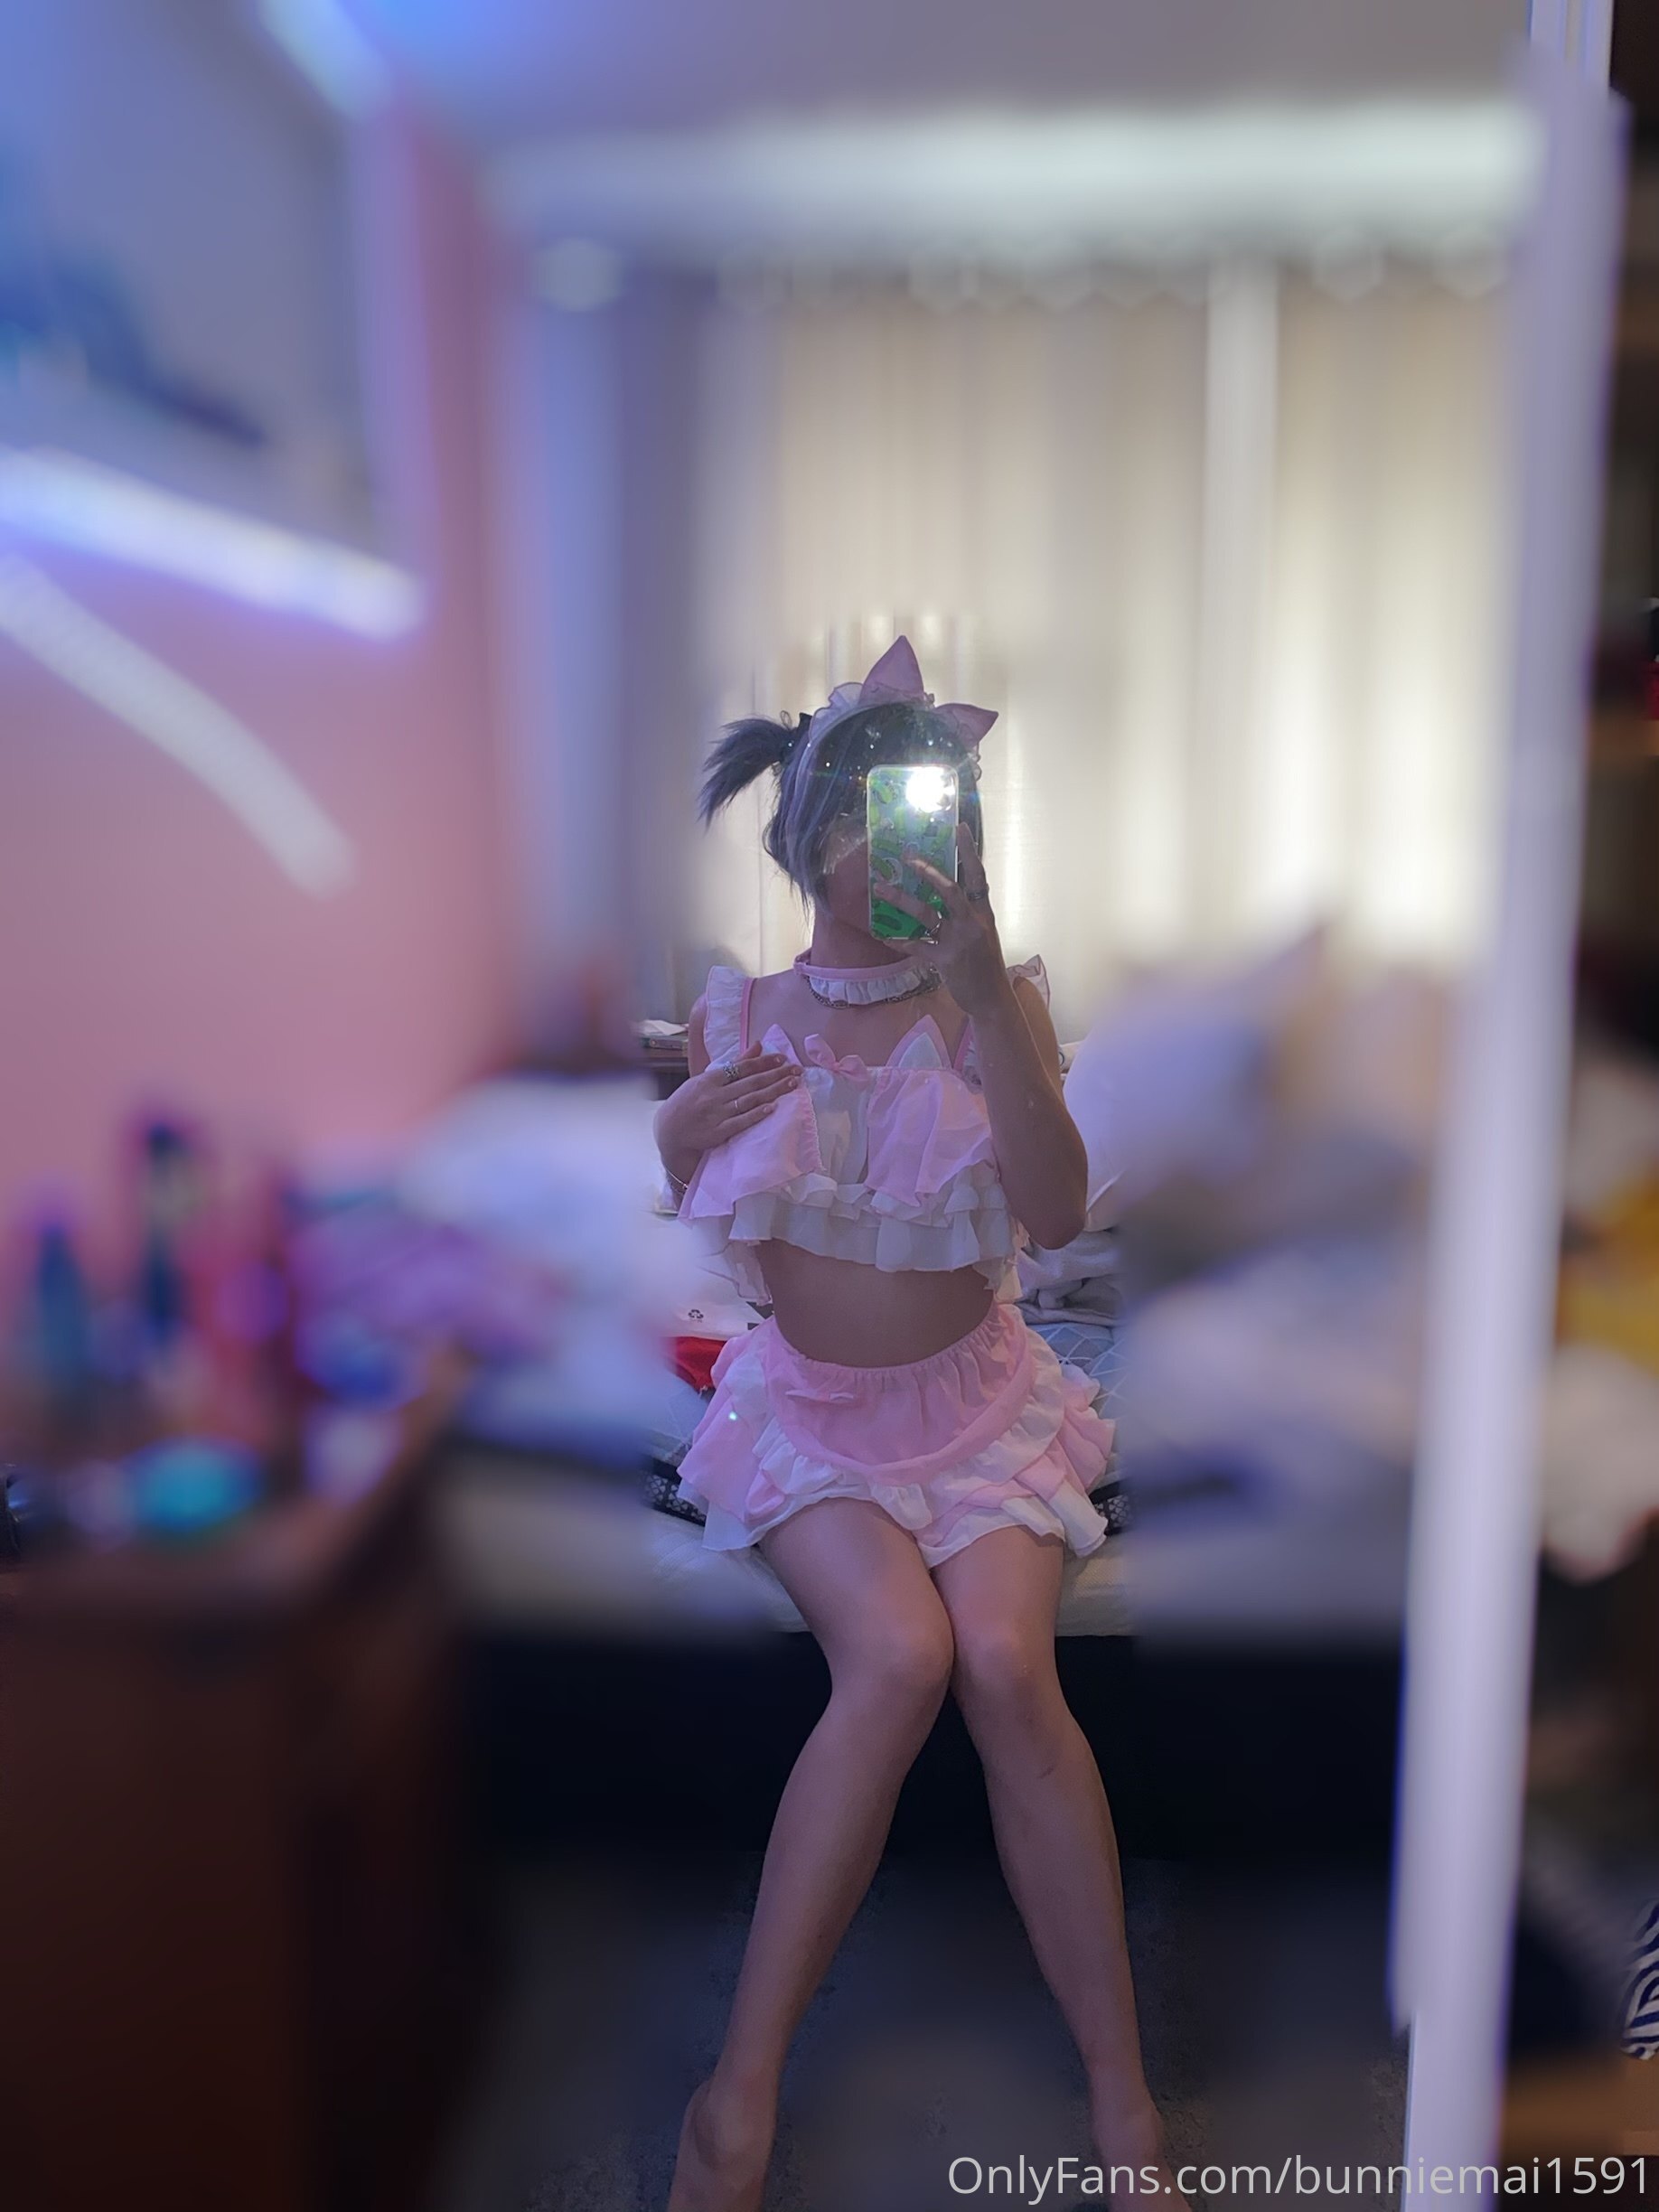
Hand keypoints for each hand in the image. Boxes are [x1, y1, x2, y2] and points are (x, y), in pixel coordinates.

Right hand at [657, 1041, 799, 1168]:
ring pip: (749, 1100)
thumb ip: (733, 1064)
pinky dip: (757, 1114)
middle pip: (750, 1082)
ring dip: (773, 1091)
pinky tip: (772, 1108)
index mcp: (710, 1079)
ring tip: (791, 1084)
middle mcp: (714, 1095)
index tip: (782, 1059)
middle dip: (775, 1075)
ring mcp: (717, 1114)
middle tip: (796, 1070)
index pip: (742, 1067)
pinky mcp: (719, 1132)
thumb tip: (758, 1045)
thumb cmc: (688, 1102)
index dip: (763, 1062)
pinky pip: (741, 1122)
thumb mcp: (705, 1079)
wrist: (669, 1131)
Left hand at [876, 822, 1009, 1017]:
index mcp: (983, 913)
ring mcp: (959, 941)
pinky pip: (916, 945)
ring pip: (927, 914)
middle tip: (906, 856)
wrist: (991, 998)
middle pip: (949, 890)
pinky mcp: (945, 959)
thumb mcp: (983, 934)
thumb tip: (943, 896)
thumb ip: (966, 915)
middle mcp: (972, 923)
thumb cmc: (985, 965)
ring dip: (901, 900)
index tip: (959, 827)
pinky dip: (898, 939)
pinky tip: (882, 934)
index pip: (978, 876)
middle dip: (927, 872)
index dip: (969, 851)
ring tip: (881, 888)